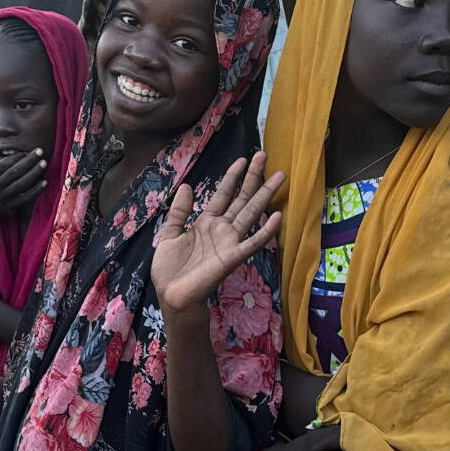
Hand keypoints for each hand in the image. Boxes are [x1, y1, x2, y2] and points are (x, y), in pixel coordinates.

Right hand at [0, 144, 46, 229]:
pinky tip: (44, 183)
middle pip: (15, 173)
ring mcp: (3, 198)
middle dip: (28, 161)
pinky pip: (24, 198)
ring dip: (34, 174)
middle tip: (40, 151)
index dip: (15, 157)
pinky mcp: (9, 205)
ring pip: (21, 184)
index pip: (3, 165)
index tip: (25, 150)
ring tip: (44, 163)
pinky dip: (35, 191)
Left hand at [152, 153, 283, 315]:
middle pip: (241, 199)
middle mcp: (221, 229)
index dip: (232, 177)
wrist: (172, 295)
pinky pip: (252, 243)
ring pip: (250, 214)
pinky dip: (265, 232)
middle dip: (253, 178)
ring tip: (279, 176)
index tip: (243, 159)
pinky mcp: (232, 258)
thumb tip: (187, 185)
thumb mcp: (170, 234)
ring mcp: (229, 242)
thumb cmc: (171, 269)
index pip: (223, 195)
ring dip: (265, 196)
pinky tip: (277, 217)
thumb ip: (179, 211)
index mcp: (206, 223)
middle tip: (264, 156)